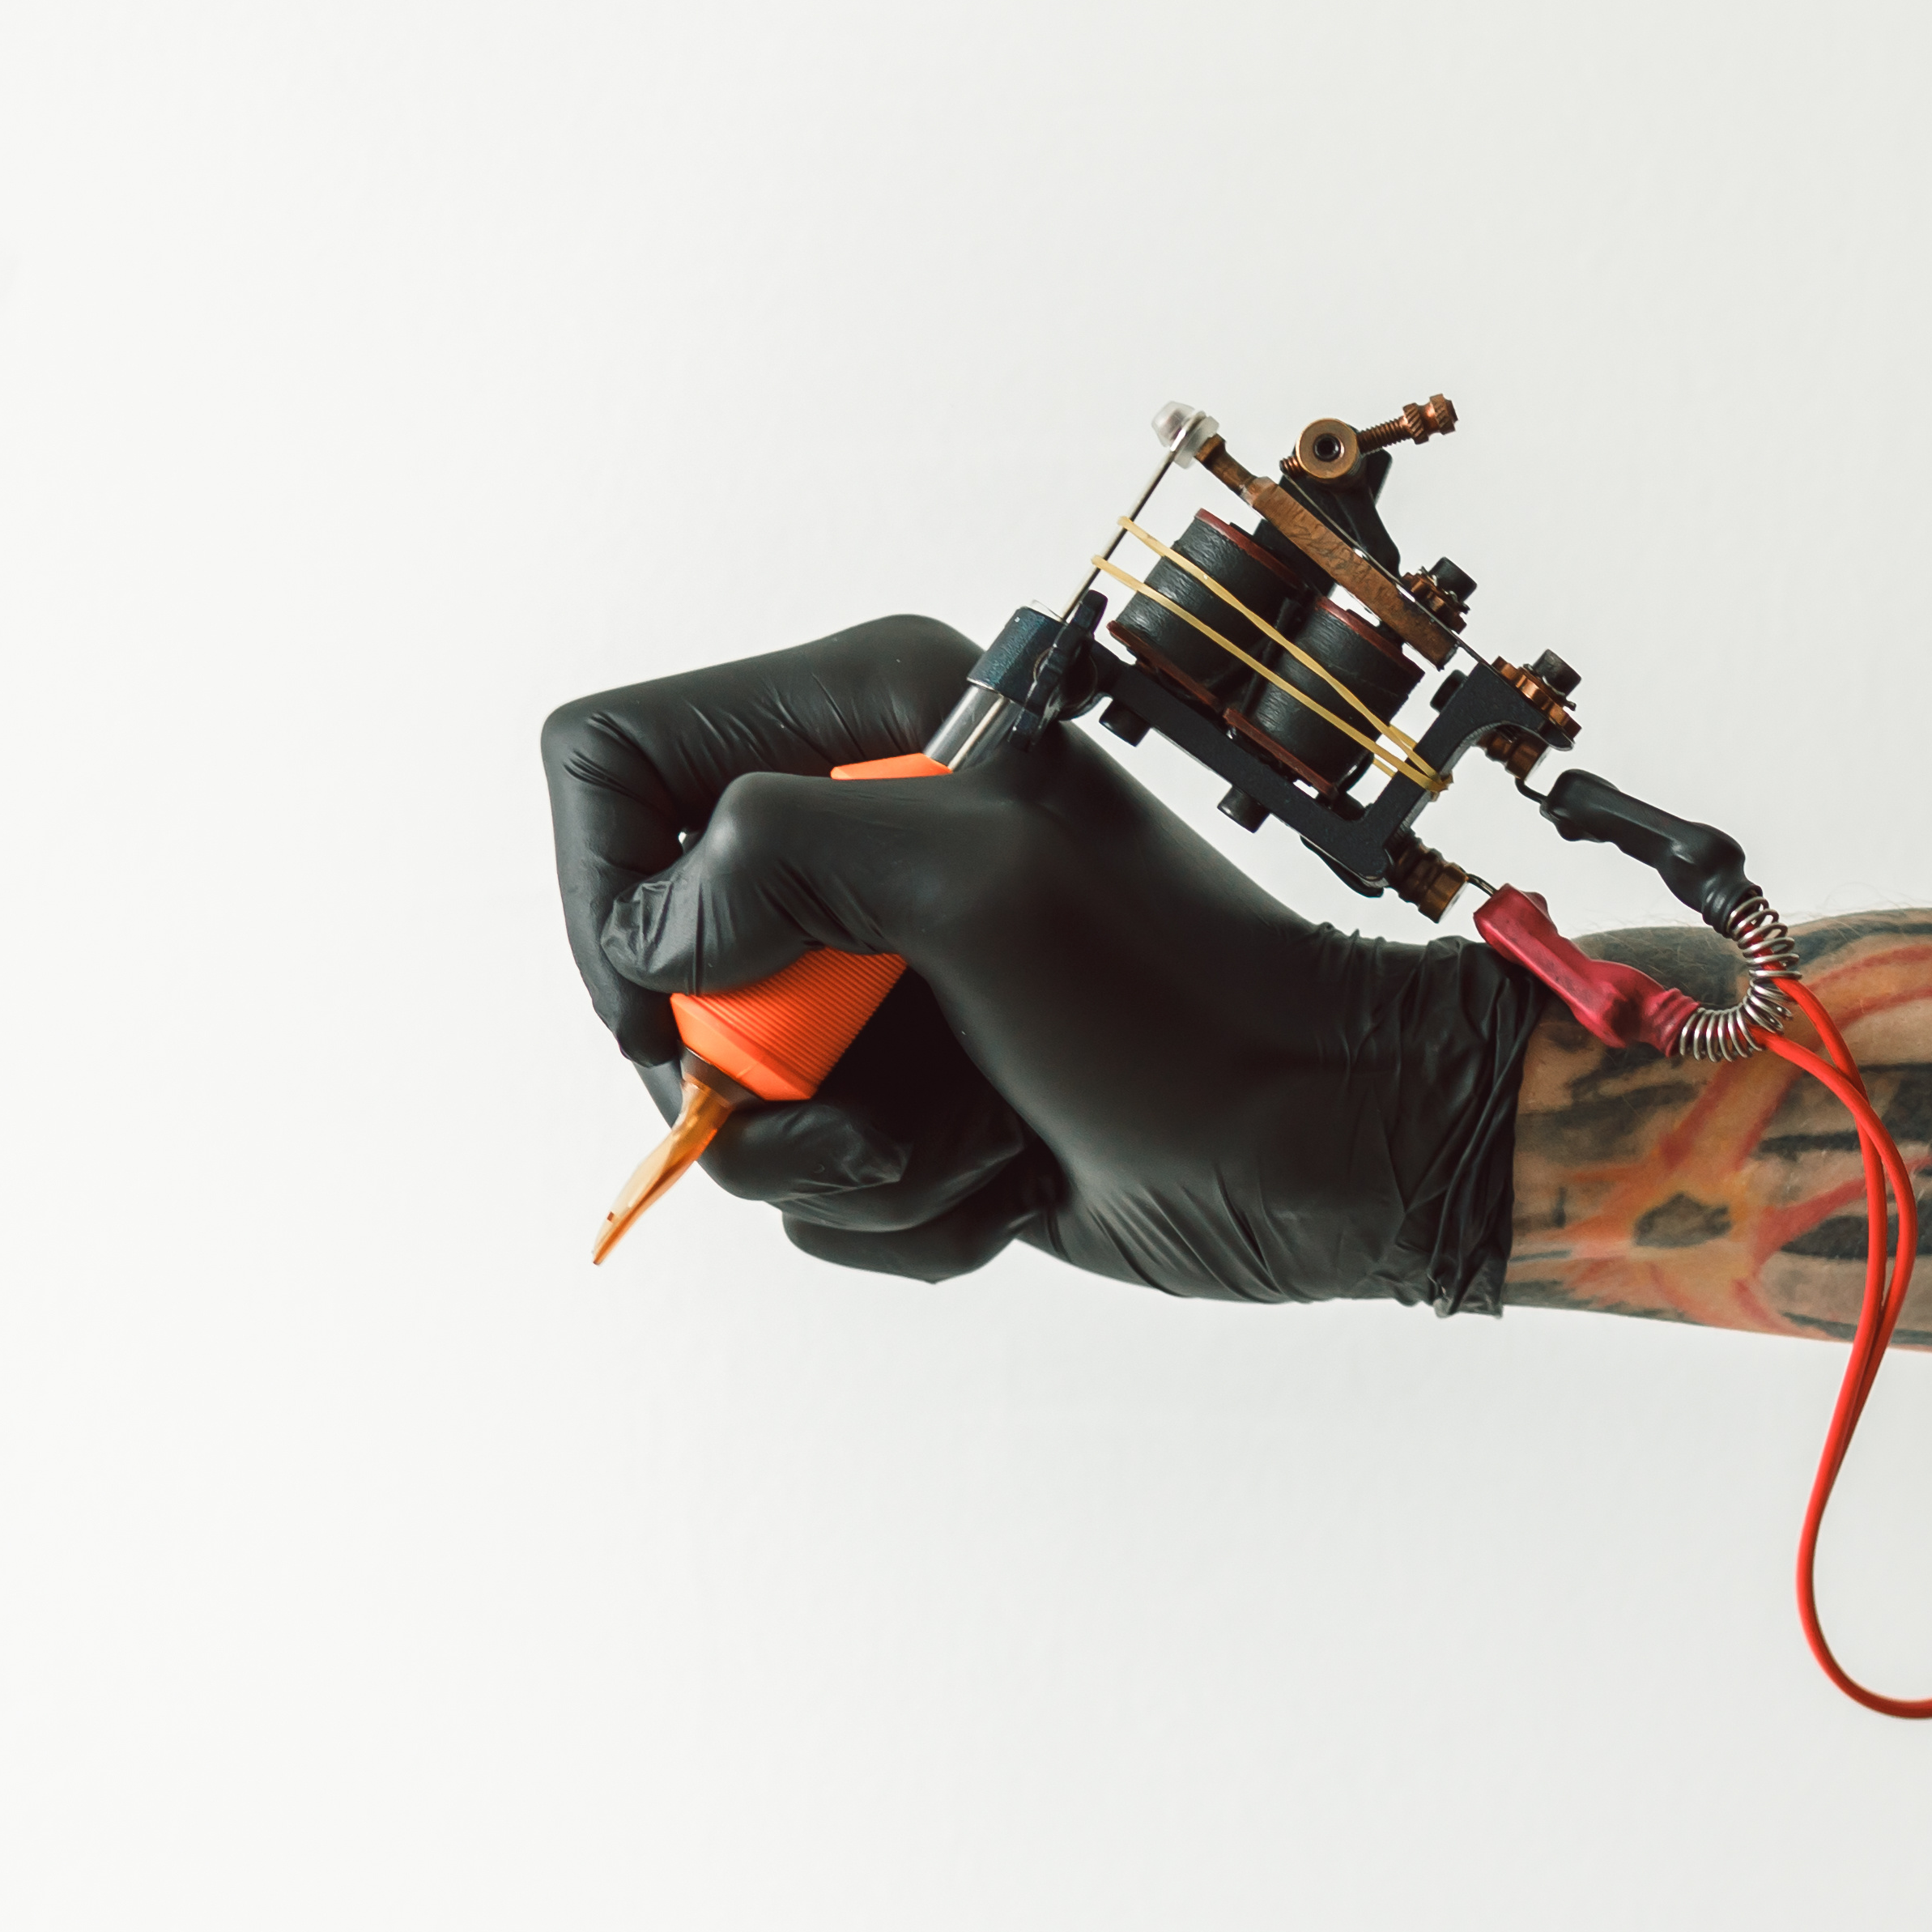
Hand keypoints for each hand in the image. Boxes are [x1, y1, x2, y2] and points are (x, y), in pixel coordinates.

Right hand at [543, 618, 1547, 1301]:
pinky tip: (1013, 1173)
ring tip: (985, 1131)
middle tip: (887, 1094)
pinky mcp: (909, 1091)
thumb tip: (663, 941)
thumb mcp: (978, 881)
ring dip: (850, 1160)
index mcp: (868, 720)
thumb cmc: (1181, 1000)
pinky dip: (903, 1210)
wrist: (1322, 1143)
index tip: (687, 998)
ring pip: (727, 1100)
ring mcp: (878, 975)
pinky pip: (807, 1184)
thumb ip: (777, 853)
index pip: (609, 761)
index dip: (612, 897)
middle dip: (761, 1075)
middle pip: (648, 967)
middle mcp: (857, 839)